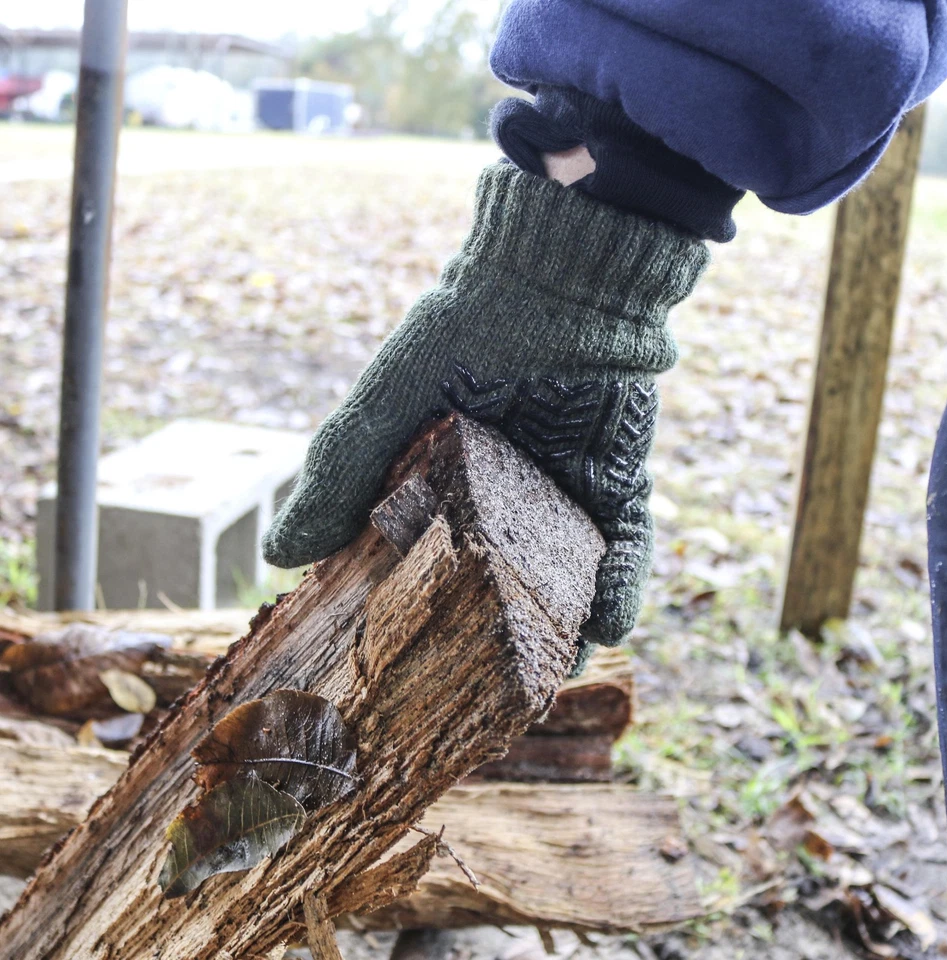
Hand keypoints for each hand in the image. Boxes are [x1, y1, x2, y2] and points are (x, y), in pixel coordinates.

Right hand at [262, 164, 707, 665]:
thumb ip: (336, 473)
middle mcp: (502, 492)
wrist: (558, 278)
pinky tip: (609, 623)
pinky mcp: (616, 475)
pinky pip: (624, 539)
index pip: (424, 560)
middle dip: (489, 637)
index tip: (399, 667)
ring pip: (560, 576)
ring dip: (557, 626)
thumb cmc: (462, 333)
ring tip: (544, 682)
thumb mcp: (386, 405)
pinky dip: (620, 580)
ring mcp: (561, 487)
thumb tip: (279, 557)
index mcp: (442, 478)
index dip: (412, 613)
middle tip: (479, 696)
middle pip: (496, 581)